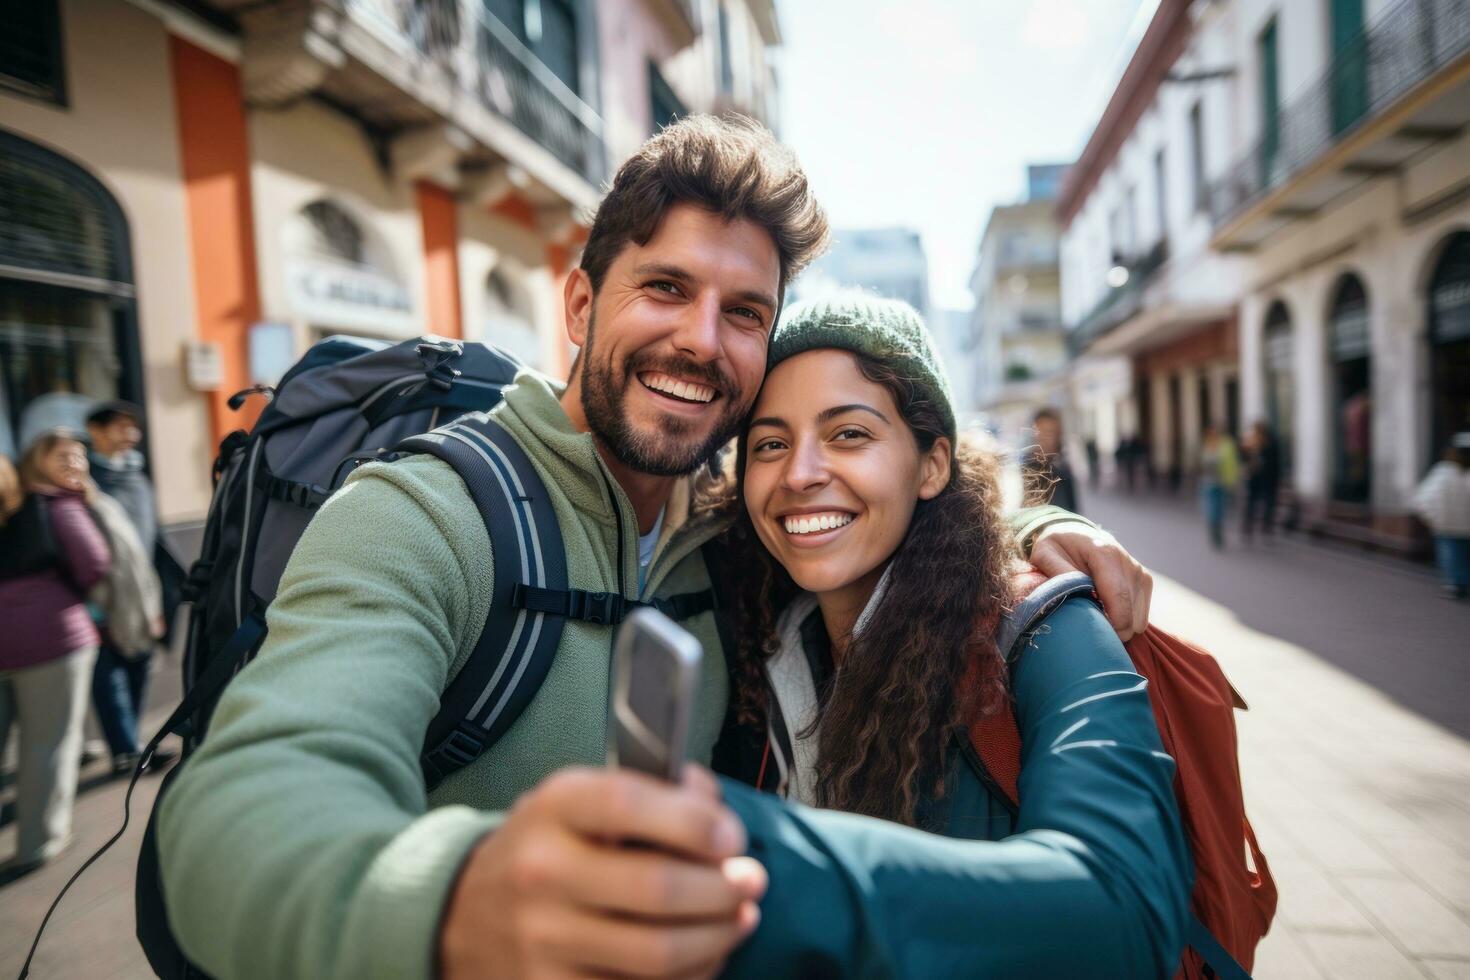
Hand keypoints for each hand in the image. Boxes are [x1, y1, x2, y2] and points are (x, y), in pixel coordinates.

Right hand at [440, 765, 765, 979]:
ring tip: (740, 918)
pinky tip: (705, 956)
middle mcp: (542, 873)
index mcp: (554, 808)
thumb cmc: (548, 849)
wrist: (464, 914)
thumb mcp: (579, 800)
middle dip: (723, 888)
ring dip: (718, 937)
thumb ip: (650, 791)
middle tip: (752, 881)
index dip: (694, 822)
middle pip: (657, 889)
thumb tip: (714, 809)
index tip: (732, 836)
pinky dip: (690, 977)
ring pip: (658, 954)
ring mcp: (543, 941)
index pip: (629, 806)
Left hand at [1030, 522, 1151, 640]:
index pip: (1118, 600)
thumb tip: (1069, 591)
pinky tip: (1106, 609)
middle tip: (1087, 626)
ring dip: (1118, 625)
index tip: (1093, 637)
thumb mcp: (1045, 553)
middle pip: (1131, 616)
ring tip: (1095, 613)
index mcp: (1106, 555)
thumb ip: (1056, 571)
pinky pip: (1141, 617)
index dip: (1111, 627)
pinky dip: (1125, 620)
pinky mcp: (1145, 582)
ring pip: (1138, 621)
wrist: (1077, 534)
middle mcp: (1129, 564)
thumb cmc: (1058, 547)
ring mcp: (1141, 574)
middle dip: (1112, 630)